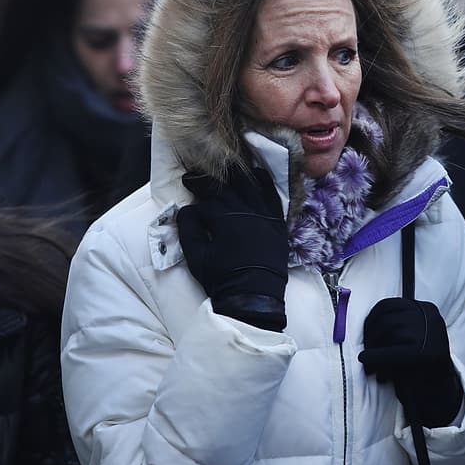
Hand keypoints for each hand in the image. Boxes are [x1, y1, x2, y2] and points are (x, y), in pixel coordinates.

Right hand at [176, 168, 288, 331]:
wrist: (254, 297)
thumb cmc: (222, 279)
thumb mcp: (197, 257)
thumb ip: (189, 230)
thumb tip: (187, 209)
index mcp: (226, 220)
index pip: (208, 197)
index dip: (196, 187)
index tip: (187, 181)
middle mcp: (248, 213)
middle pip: (229, 188)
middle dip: (213, 178)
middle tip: (203, 172)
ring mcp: (265, 217)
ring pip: (252, 187)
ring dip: (238, 175)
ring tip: (228, 167)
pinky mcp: (277, 224)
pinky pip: (273, 198)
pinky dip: (265, 184)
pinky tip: (259, 174)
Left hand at [359, 298, 462, 427]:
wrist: (440, 390)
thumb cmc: (417, 365)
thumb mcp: (408, 338)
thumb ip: (392, 327)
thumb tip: (364, 325)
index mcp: (426, 310)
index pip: (389, 305)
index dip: (370, 320)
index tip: (363, 334)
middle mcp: (430, 317)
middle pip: (388, 320)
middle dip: (371, 339)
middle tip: (364, 357)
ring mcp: (432, 334)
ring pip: (390, 334)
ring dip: (374, 351)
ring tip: (372, 369)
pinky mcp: (428, 353)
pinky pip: (395, 352)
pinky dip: (377, 356)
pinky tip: (366, 359)